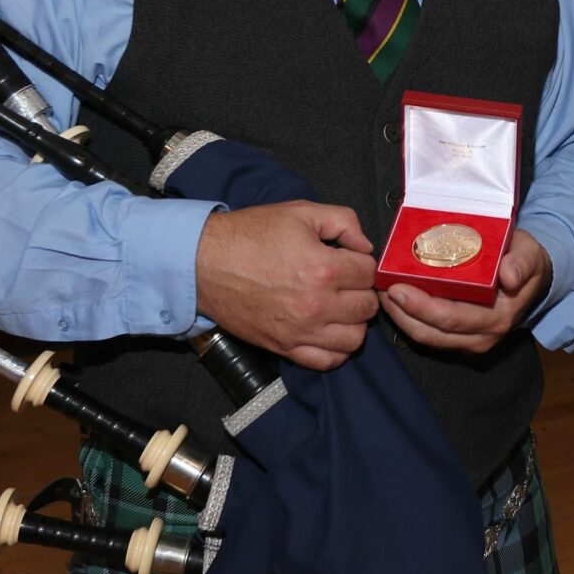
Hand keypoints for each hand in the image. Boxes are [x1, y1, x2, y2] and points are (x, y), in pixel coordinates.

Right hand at [195, 202, 380, 371]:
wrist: (204, 263)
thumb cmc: (249, 236)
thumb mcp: (300, 212)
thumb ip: (344, 221)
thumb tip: (365, 245)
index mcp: (323, 269)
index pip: (369, 273)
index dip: (362, 262)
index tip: (349, 259)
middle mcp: (316, 305)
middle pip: (367, 307)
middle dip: (362, 291)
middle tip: (347, 282)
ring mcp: (300, 331)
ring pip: (355, 339)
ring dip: (354, 322)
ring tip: (341, 307)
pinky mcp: (285, 347)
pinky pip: (328, 361)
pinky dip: (336, 349)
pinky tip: (330, 331)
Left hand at [382, 226, 552, 353]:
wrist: (532, 278)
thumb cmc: (525, 260)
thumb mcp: (529, 254)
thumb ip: (521, 264)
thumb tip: (509, 276)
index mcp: (498, 317)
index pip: (453, 318)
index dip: (422, 307)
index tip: (397, 289)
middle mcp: (483, 335)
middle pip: (433, 333)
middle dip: (402, 314)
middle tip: (380, 290)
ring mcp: (470, 340)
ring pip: (427, 337)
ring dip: (401, 319)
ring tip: (382, 296)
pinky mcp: (460, 338)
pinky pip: (429, 334)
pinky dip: (409, 320)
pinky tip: (394, 302)